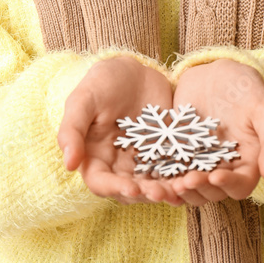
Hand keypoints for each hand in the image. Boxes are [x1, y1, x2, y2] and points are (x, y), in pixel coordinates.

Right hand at [57, 54, 185, 206]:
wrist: (134, 69)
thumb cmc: (103, 82)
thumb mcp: (83, 99)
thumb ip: (72, 129)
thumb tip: (68, 164)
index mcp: (94, 157)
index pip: (101, 183)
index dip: (115, 189)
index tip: (132, 189)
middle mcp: (117, 165)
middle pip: (130, 190)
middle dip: (146, 194)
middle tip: (161, 192)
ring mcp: (142, 160)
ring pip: (153, 184)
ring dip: (166, 190)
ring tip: (180, 188)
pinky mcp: (164, 152)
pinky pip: (173, 170)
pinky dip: (182, 176)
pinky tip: (195, 177)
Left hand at [165, 59, 263, 206]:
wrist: (216, 71)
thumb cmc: (246, 88)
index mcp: (248, 162)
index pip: (241, 185)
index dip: (229, 184)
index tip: (216, 175)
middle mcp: (224, 167)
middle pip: (213, 191)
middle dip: (200, 188)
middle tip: (186, 180)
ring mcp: (200, 162)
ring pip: (191, 188)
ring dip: (182, 190)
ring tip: (171, 182)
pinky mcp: (179, 153)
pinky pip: (171, 171)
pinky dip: (164, 177)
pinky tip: (154, 175)